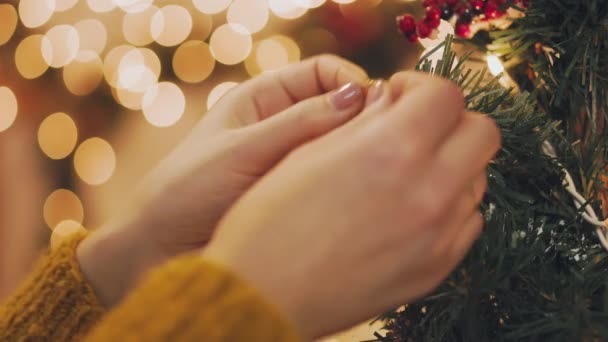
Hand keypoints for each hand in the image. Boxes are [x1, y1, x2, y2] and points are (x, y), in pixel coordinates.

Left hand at [77, 55, 368, 305]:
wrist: (159, 249)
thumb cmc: (188, 190)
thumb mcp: (243, 149)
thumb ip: (299, 124)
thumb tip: (359, 95)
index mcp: (264, 99)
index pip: (323, 72)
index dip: (352, 82)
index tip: (374, 107)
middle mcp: (283, 126)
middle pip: (337, 109)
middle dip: (360, 120)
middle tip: (381, 143)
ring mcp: (292, 163)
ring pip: (339, 148)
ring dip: (356, 155)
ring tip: (373, 173)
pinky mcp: (297, 197)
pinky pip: (332, 182)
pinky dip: (349, 184)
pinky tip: (360, 197)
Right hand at [202, 72, 500, 337]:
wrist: (262, 295)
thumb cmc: (269, 221)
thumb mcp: (309, 152)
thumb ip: (363, 119)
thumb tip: (392, 98)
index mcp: (391, 149)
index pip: (445, 94)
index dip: (420, 86)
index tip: (396, 96)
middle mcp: (429, 190)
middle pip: (482, 133)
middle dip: (449, 120)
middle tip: (412, 127)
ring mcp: (440, 235)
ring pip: (477, 178)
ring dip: (449, 163)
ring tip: (406, 172)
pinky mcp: (437, 269)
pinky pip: (467, 221)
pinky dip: (448, 206)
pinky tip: (409, 209)